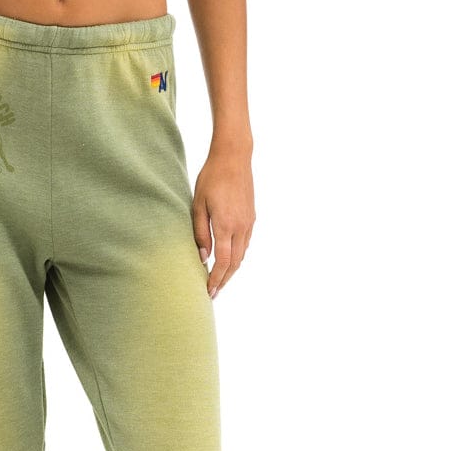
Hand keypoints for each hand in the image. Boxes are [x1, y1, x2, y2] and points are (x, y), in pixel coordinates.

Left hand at [192, 144, 254, 299]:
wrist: (234, 157)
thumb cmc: (211, 178)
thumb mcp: (198, 204)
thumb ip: (200, 232)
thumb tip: (204, 257)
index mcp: (226, 225)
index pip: (222, 262)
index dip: (216, 279)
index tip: (209, 291)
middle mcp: (241, 227)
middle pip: (235, 263)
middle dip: (224, 280)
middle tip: (214, 293)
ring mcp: (249, 222)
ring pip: (242, 254)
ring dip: (231, 269)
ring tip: (220, 280)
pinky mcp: (251, 217)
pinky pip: (246, 243)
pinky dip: (238, 256)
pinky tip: (229, 258)